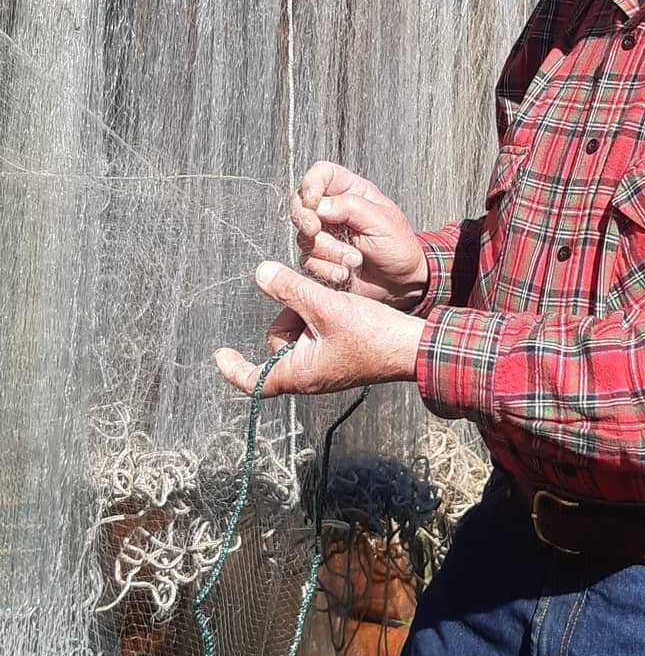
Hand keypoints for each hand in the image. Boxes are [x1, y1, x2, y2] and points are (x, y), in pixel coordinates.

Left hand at [214, 261, 424, 397]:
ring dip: (310, 315)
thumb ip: (291, 290)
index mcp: (300, 373)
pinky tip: (341, 307)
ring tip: (332, 303)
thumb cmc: (372, 334)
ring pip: (300, 337)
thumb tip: (261, 274)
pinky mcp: (341, 359)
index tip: (220, 355)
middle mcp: (311, 376)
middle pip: (280, 345)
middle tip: (313, 301)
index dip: (234, 368)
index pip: (254, 381)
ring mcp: (327, 369)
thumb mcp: (327, 306)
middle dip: (290, 318)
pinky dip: (323, 320)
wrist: (412, 347)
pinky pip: (319, 337)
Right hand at [289, 163, 428, 311]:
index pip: (322, 174)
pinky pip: (307, 261)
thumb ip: (351, 207)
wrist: (400, 282)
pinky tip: (345, 272)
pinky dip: (325, 269)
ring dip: (329, 251)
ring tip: (355, 259)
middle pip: (301, 203)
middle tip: (316, 230)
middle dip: (305, 219)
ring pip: (304, 236)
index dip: (311, 183)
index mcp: (353, 192)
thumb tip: (318, 205)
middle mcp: (335, 210)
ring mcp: (326, 234)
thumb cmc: (398, 247)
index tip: (312, 202)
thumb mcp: (382, 222)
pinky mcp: (320, 258)